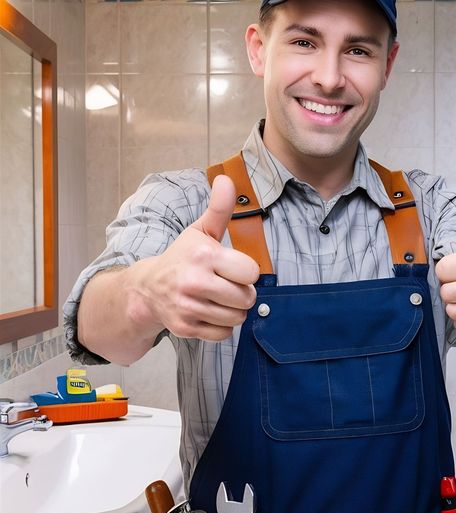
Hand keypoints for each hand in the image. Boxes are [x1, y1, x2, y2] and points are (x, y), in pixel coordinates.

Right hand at [136, 175, 259, 341]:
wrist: (148, 288)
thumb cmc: (182, 257)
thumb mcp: (200, 231)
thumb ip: (219, 208)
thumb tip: (226, 178)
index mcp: (203, 255)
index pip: (250, 272)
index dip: (246, 272)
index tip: (233, 268)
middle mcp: (194, 282)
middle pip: (246, 298)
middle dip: (242, 293)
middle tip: (228, 286)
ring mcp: (189, 307)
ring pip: (237, 318)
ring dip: (233, 311)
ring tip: (219, 299)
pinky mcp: (186, 328)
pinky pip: (223, 334)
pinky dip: (221, 326)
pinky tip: (209, 312)